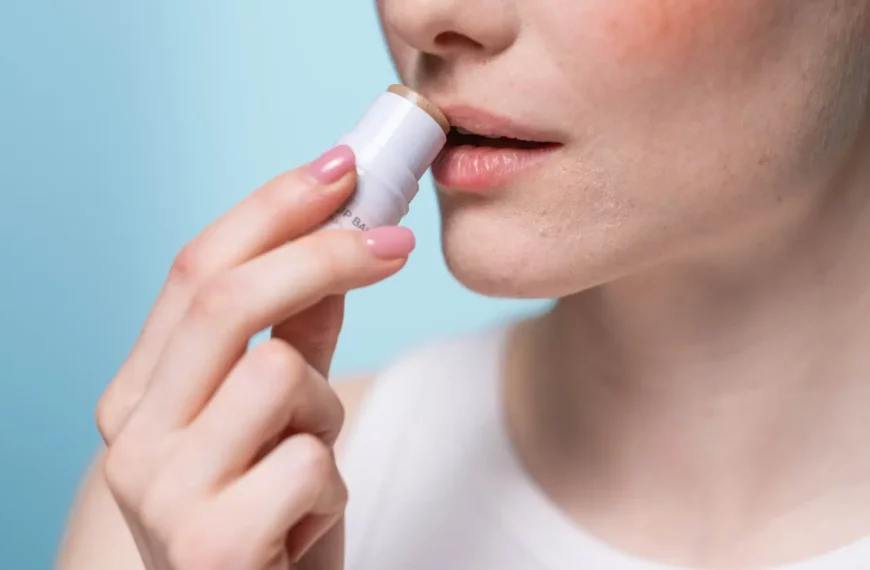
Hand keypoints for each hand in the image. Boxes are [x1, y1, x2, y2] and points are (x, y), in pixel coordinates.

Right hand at [95, 145, 413, 568]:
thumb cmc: (270, 519)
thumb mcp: (281, 417)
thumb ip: (296, 333)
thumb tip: (338, 239)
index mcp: (137, 396)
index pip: (194, 269)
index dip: (272, 208)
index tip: (342, 170)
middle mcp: (131, 437)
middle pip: (226, 298)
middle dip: (323, 252)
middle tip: (395, 242)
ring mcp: (161, 493)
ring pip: (280, 374)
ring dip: (325, 412)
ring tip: (310, 462)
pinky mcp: (211, 546)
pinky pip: (310, 461)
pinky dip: (330, 484)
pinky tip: (304, 524)